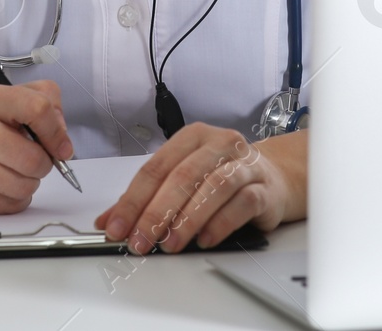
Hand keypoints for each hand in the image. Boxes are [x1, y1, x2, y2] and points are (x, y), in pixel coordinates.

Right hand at [0, 80, 73, 213]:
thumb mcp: (9, 102)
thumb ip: (45, 104)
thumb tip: (62, 139)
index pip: (38, 109)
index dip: (57, 133)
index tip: (61, 147)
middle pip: (32, 158)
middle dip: (43, 166)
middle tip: (35, 162)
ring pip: (21, 186)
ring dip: (28, 185)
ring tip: (16, 173)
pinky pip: (7, 205)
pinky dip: (13, 200)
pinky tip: (2, 187)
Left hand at [93, 122, 304, 253]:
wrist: (274, 177)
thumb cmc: (222, 175)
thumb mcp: (182, 180)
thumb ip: (147, 198)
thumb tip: (108, 221)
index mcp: (192, 137)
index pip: (155, 167)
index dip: (132, 199)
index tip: (115, 227)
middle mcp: (219, 144)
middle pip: (182, 176)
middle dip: (156, 212)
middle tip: (141, 241)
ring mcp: (244, 164)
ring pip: (213, 187)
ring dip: (187, 219)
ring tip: (170, 244)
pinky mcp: (264, 187)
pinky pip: (242, 203)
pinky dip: (220, 223)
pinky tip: (205, 240)